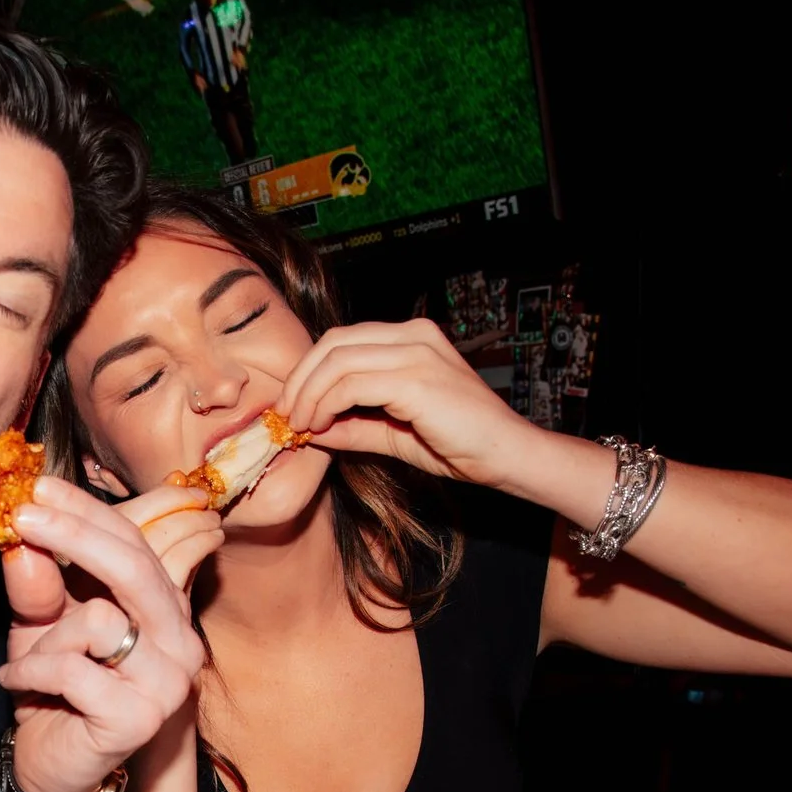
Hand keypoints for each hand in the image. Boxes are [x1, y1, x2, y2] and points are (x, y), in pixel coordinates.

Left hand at [0, 478, 203, 791]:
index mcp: (164, 608)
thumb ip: (38, 584)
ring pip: (99, 620)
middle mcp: (181, 642)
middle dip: (75, 537)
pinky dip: (32, 671)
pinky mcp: (140, 717)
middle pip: (135, 568)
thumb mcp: (39, 623)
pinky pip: (72, 669)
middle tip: (24, 517)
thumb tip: (25, 538)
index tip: (41, 488)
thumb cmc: (54, 688)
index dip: (89, 512)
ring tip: (25, 660)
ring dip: (43, 638)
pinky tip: (18, 683)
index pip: (136, 544)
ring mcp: (168, 682)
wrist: (51, 765)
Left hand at [275, 320, 534, 486]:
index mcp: (411, 338)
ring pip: (336, 361)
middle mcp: (414, 336)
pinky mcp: (416, 379)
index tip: (291, 405)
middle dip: (300, 379)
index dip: (309, 371)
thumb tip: (309, 428)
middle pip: (333, 342)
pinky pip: (351, 384)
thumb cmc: (459, 444)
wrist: (507, 456)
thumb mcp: (393, 432)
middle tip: (285, 414)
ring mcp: (416, 353)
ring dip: (307, 394)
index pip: (343, 340)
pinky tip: (320, 427)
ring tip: (299, 425)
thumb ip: (353, 425)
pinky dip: (325, 405)